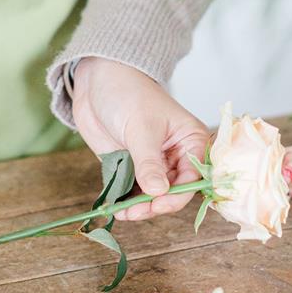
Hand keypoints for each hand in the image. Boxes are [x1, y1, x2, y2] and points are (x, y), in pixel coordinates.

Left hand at [72, 57, 209, 220]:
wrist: (99, 79)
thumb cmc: (128, 93)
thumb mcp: (141, 128)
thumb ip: (149, 163)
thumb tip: (159, 193)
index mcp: (191, 142)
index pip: (192, 179)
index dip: (175, 196)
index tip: (156, 204)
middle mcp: (177, 157)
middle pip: (173, 193)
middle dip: (155, 205)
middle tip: (133, 213)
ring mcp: (154, 164)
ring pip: (153, 197)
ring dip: (139, 208)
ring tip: (122, 213)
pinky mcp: (132, 168)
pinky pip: (133, 192)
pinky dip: (126, 202)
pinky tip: (116, 208)